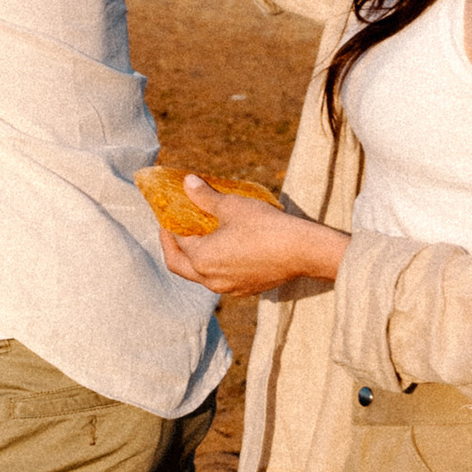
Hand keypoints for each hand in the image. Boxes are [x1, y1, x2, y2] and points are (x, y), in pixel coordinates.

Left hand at [158, 186, 346, 300]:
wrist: (302, 251)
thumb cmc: (264, 226)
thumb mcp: (231, 206)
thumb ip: (204, 196)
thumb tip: (187, 182)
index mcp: (201, 259)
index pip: (175, 240)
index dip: (169, 224)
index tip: (169, 212)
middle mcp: (210, 279)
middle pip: (178, 265)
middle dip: (171, 246)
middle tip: (172, 228)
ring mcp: (228, 288)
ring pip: (199, 275)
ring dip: (192, 257)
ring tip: (197, 236)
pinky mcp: (245, 290)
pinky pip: (218, 279)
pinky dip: (212, 265)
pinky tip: (221, 248)